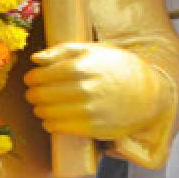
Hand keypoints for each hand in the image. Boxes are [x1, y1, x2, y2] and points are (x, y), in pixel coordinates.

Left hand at [24, 42, 169, 138]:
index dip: (32, 78)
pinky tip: (50, 119)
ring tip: (41, 105)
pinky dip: (49, 124)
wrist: (147, 93)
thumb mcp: (93, 50)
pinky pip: (59, 127)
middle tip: (33, 93)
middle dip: (33, 94)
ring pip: (47, 112)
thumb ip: (62, 51)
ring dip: (39, 109)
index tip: (31, 79)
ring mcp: (88, 110)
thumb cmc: (118, 67)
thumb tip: (35, 58)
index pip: (42, 75)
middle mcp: (83, 89)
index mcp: (80, 67)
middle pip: (41, 95)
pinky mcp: (92, 128)